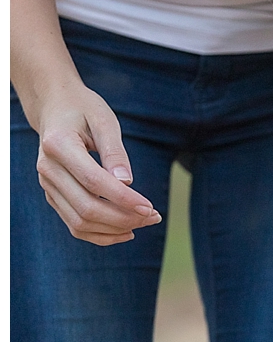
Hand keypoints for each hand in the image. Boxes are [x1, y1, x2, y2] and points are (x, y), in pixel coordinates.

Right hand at [33, 83, 159, 244]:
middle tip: (155, 216)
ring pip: (79, 222)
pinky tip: (126, 230)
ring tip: (146, 221)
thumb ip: (115, 151)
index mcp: (58, 145)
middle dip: (124, 218)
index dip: (123, 198)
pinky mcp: (53, 195)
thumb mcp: (105, 120)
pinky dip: (100, 234)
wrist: (55, 107)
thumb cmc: (84, 109)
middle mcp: (47, 169)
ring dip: (115, 229)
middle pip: (86, 208)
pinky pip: (74, 224)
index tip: (150, 207)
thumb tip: (127, 182)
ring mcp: (47, 185)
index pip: (94, 182)